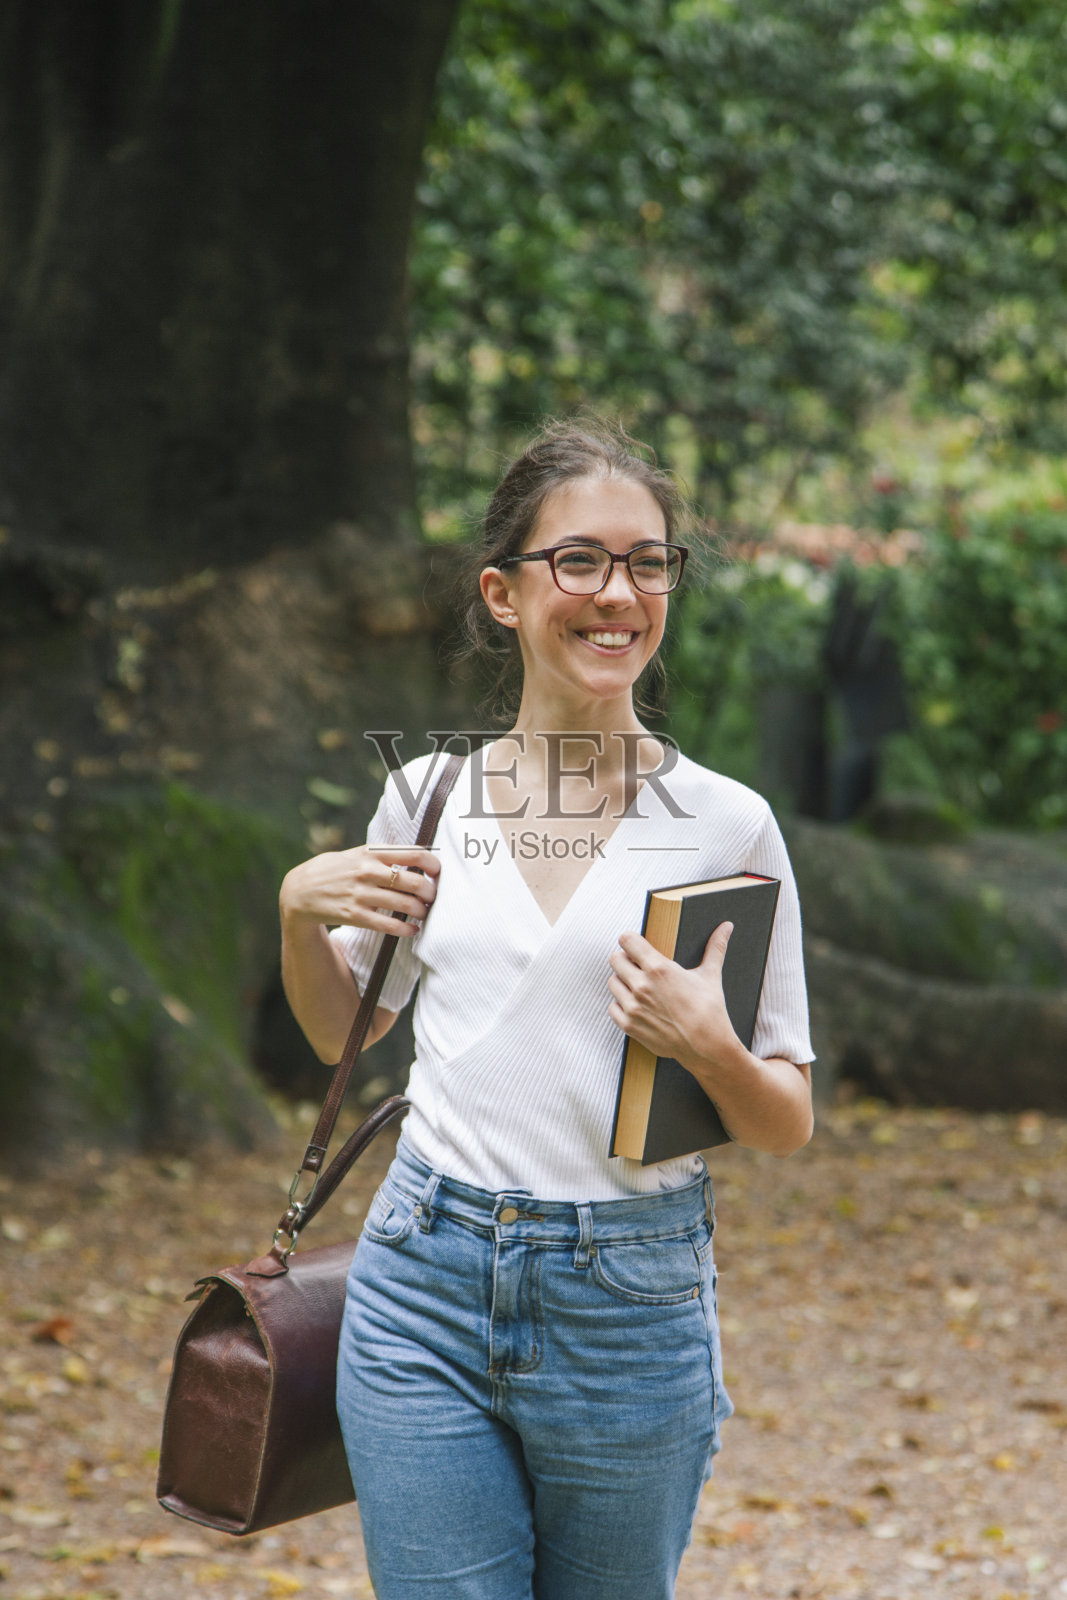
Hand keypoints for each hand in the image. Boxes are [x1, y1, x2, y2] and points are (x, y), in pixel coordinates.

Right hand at [279, 845, 439, 937]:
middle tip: (433, 898)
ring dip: (421, 912)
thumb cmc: (333, 870)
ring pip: (405, 905)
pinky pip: (388, 925)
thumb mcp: (354, 854)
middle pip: (414, 882)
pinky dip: (406, 929)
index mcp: (370, 852)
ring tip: (424, 914)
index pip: (413, 853)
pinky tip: (412, 930)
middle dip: (430, 892)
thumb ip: (381, 855)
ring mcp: (361, 894)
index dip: (432, 864)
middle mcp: (367, 871)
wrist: (298, 891)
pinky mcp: (354, 915)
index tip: (437, 872)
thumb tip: (415, 857)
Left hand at [607, 921, 741, 1070]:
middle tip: (638, 966)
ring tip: (638, 986)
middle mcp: (642, 986)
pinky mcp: (629, 1026)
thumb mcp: (711, 975)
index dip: (631, 940)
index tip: (637, 945)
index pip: (627, 940)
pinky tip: (636, 1005)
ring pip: (612, 982)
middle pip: (615, 959)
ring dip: (622, 981)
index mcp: (659, 968)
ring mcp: (633, 1007)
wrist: (707, 1047)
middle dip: (625, 959)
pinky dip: (621, 1004)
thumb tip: (726, 926)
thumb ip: (715, 947)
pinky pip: (612, 1006)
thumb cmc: (710, 1011)